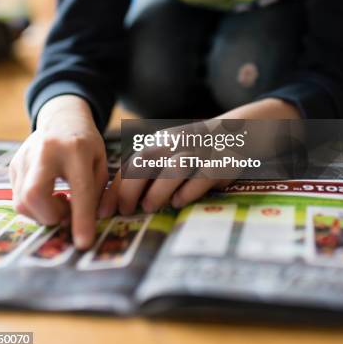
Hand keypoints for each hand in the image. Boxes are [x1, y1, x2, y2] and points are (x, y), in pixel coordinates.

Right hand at [10, 95, 108, 249]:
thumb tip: (94, 223)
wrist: (62, 119)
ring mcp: (24, 157)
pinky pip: (18, 198)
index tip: (83, 243)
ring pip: (22, 202)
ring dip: (43, 213)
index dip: (81, 219)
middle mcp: (45, 151)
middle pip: (35, 195)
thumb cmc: (86, 144)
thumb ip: (98, 193)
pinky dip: (34, 206)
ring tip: (60, 201)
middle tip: (67, 212)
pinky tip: (49, 195)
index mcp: (76, 149)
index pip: (79, 189)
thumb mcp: (101, 163)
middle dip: (51, 216)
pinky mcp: (13, 165)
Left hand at [97, 98, 300, 216]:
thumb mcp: (170, 156)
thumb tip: (118, 204)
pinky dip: (188, 190)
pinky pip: (202, 176)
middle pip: (147, 163)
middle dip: (131, 189)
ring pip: (174, 168)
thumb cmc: (195, 152)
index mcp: (159, 144)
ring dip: (158, 190)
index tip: (105, 211)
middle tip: (126, 212)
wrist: (237, 132)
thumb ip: (148, 175)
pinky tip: (178, 203)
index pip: (131, 165)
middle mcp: (176, 144)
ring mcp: (199, 152)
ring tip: (148, 208)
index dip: (116, 188)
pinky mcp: (220, 162)